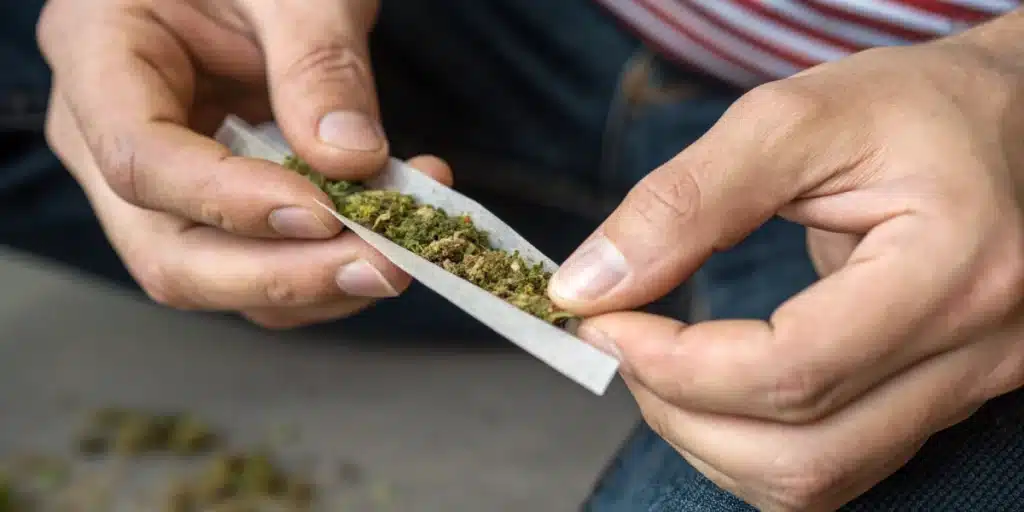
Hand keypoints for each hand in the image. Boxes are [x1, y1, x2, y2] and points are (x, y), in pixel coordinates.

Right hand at [38, 0, 446, 327]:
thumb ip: (317, 62)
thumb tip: (350, 160)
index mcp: (97, 56)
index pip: (141, 162)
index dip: (230, 203)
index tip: (325, 213)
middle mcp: (108, 135)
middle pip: (169, 253)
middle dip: (282, 277)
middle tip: (383, 267)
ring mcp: (161, 180)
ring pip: (219, 277)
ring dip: (317, 283)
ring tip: (405, 250)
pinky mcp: (213, 203)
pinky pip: (260, 259)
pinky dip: (329, 262)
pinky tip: (394, 230)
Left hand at [549, 25, 1023, 511]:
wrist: (1002, 124)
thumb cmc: (911, 109)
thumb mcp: (794, 120)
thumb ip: (686, 201)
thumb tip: (591, 282)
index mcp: (955, 268)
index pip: (794, 371)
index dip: (674, 364)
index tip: (602, 318)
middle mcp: (979, 351)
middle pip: (802, 452)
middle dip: (678, 408)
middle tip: (623, 337)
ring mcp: (968, 387)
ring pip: (815, 481)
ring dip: (707, 438)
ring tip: (661, 361)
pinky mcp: (942, 401)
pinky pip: (834, 469)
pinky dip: (750, 446)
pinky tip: (714, 386)